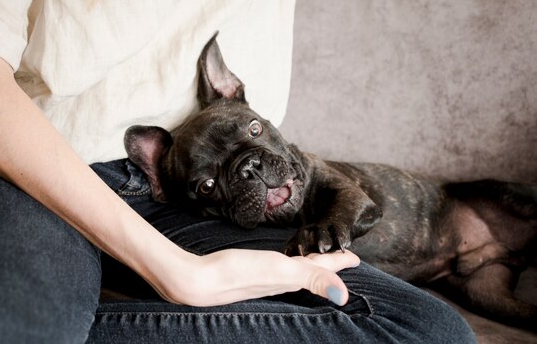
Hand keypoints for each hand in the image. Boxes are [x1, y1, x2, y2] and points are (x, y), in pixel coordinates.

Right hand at [157, 249, 359, 306]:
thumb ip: (312, 279)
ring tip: (316, 260)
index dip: (339, 263)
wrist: (199, 280)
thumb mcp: (281, 272)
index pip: (321, 270)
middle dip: (327, 265)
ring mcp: (263, 278)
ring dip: (308, 265)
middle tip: (340, 257)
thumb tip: (344, 296)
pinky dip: (287, 263)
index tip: (355, 258)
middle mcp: (280, 280)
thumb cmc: (238, 273)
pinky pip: (276, 268)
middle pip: (310, 271)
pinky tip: (279, 262)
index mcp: (291, 278)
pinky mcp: (248, 274)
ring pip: (294, 271)